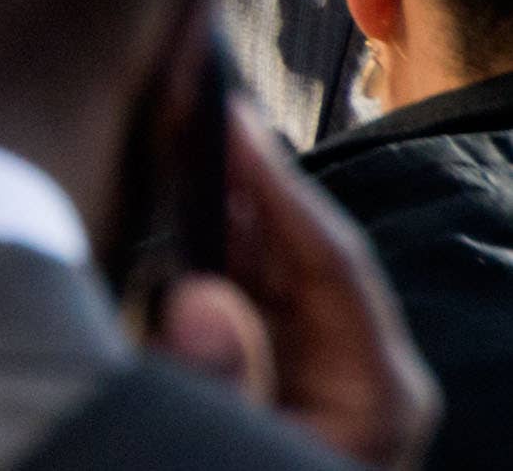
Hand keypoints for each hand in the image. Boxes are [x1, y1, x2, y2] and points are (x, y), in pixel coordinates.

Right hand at [149, 99, 436, 469]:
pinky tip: (151, 203)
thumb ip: (223, 386)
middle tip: (171, 90)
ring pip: (263, 262)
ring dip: (207, 202)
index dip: (272, 176)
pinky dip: (196, 245)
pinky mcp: (272, 371)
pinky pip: (236, 290)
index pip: (328, 255)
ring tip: (154, 126)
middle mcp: (354, 371)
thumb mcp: (234, 451)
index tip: (220, 108)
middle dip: (232, 175)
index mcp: (373, 394)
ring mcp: (314, 370)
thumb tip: (204, 297)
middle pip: (295, 247)